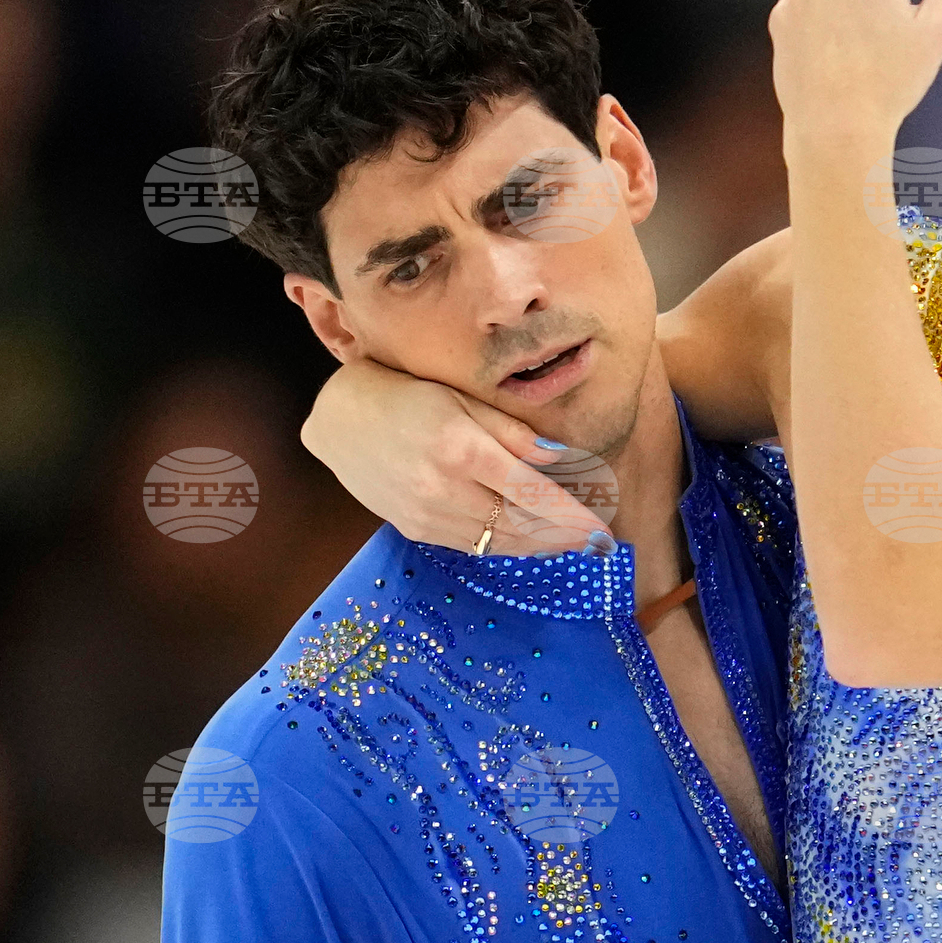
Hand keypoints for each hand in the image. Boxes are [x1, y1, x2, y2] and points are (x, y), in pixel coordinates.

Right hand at [300, 360, 614, 555]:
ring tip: (571, 544)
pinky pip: (474, 545)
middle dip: (564, 537)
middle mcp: (445, 488)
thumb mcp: (460, 398)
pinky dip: (506, 544)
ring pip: (499, 541)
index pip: (532, 492)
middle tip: (598, 542)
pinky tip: (528, 540)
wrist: (339, 420)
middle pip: (521, 524)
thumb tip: (559, 455)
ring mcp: (428, 514)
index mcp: (461, 447)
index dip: (571, 515)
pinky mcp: (417, 529)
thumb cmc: (405, 396)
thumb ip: (510, 430)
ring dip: (540, 546)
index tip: (602, 528)